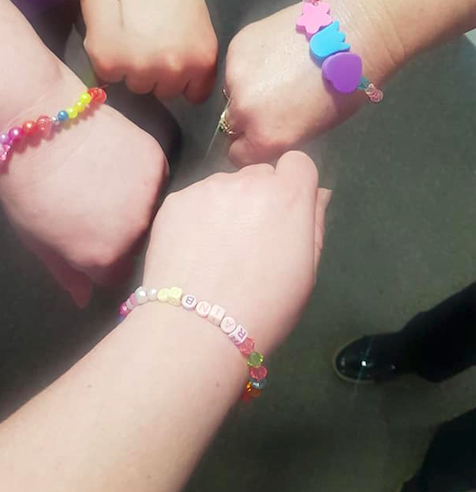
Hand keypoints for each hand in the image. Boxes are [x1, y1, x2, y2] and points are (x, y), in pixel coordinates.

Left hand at [0, 74, 167, 306]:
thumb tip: (85, 300)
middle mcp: (137, 231)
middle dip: (118, 234)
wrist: (36, 120)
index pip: (114, 275)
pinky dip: (142, 178)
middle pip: (136, 245)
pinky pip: (157, 181)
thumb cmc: (26, 185)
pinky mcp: (159, 160)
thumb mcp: (37, 239)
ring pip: (150, 213)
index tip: (83, 238)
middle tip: (92, 207)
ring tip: (104, 183)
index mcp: (105, 256)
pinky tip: (115, 163)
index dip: (98, 260)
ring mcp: (152, 194)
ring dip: (134, 206)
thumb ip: (67, 273)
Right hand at [79, 0, 217, 102]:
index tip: (172, 64)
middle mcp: (174, 70)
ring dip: (131, 68)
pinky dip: (107, 59)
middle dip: (156, 73)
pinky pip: (109, 75)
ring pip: (136, 85)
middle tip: (145, 40)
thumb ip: (193, 49)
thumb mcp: (196, 16)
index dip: (184, 80)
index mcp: (201, 58)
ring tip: (127, 32)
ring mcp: (139, 70)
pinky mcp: (107, 64)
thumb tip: (184, 71)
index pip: (195, 94)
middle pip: (164, 91)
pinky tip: (110, 30)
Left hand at [142, 152, 330, 351]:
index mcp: (288, 196)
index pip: (297, 162)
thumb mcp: (306, 271)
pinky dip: (197, 217)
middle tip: (250, 240)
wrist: (197, 328)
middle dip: (260, 197)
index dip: (293, 185)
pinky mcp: (175, 201)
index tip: (285, 214)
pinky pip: (195, 200)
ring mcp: (207, 188)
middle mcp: (247, 182)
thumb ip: (314, 223)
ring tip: (217, 251)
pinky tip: (193, 251)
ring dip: (227, 206)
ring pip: (225, 186)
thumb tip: (317, 193)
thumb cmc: (265, 308)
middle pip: (259, 175)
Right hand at [224, 0, 398, 165]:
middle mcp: (243, 110)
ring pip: (231, 92)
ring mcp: (236, 75)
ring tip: (277, 72)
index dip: (251, 146)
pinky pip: (236, 65)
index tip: (264, 135)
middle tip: (272, 102)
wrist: (351, 32)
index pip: (238, 155)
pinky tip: (276, 52)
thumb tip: (266, 131)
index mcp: (265, 137)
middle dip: (247, 118)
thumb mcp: (313, 127)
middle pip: (231, 124)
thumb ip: (280, 135)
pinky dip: (251, 64)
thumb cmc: (345, 87)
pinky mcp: (237, 46)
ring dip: (247, 88)